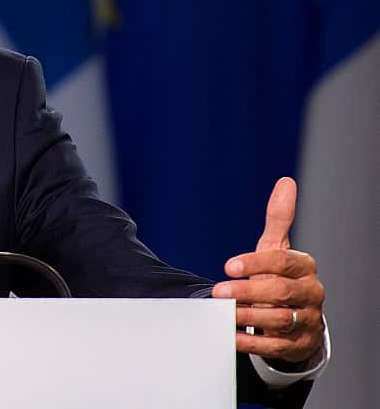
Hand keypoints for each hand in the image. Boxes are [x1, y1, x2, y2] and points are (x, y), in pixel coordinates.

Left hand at [213, 177, 324, 363]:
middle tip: (218, 291)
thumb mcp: (277, 248)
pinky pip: (275, 346)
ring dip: (249, 317)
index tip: (228, 266)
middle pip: (280, 291)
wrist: (296, 317)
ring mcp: (306, 320)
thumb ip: (279, 219)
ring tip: (224, 313)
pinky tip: (231, 336)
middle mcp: (310, 293)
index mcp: (304, 268)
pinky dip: (252, 342)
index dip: (255, 263)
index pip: (282, 261)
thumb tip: (286, 183)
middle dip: (247, 291)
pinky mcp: (298, 345)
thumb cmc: (280, 277)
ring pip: (279, 319)